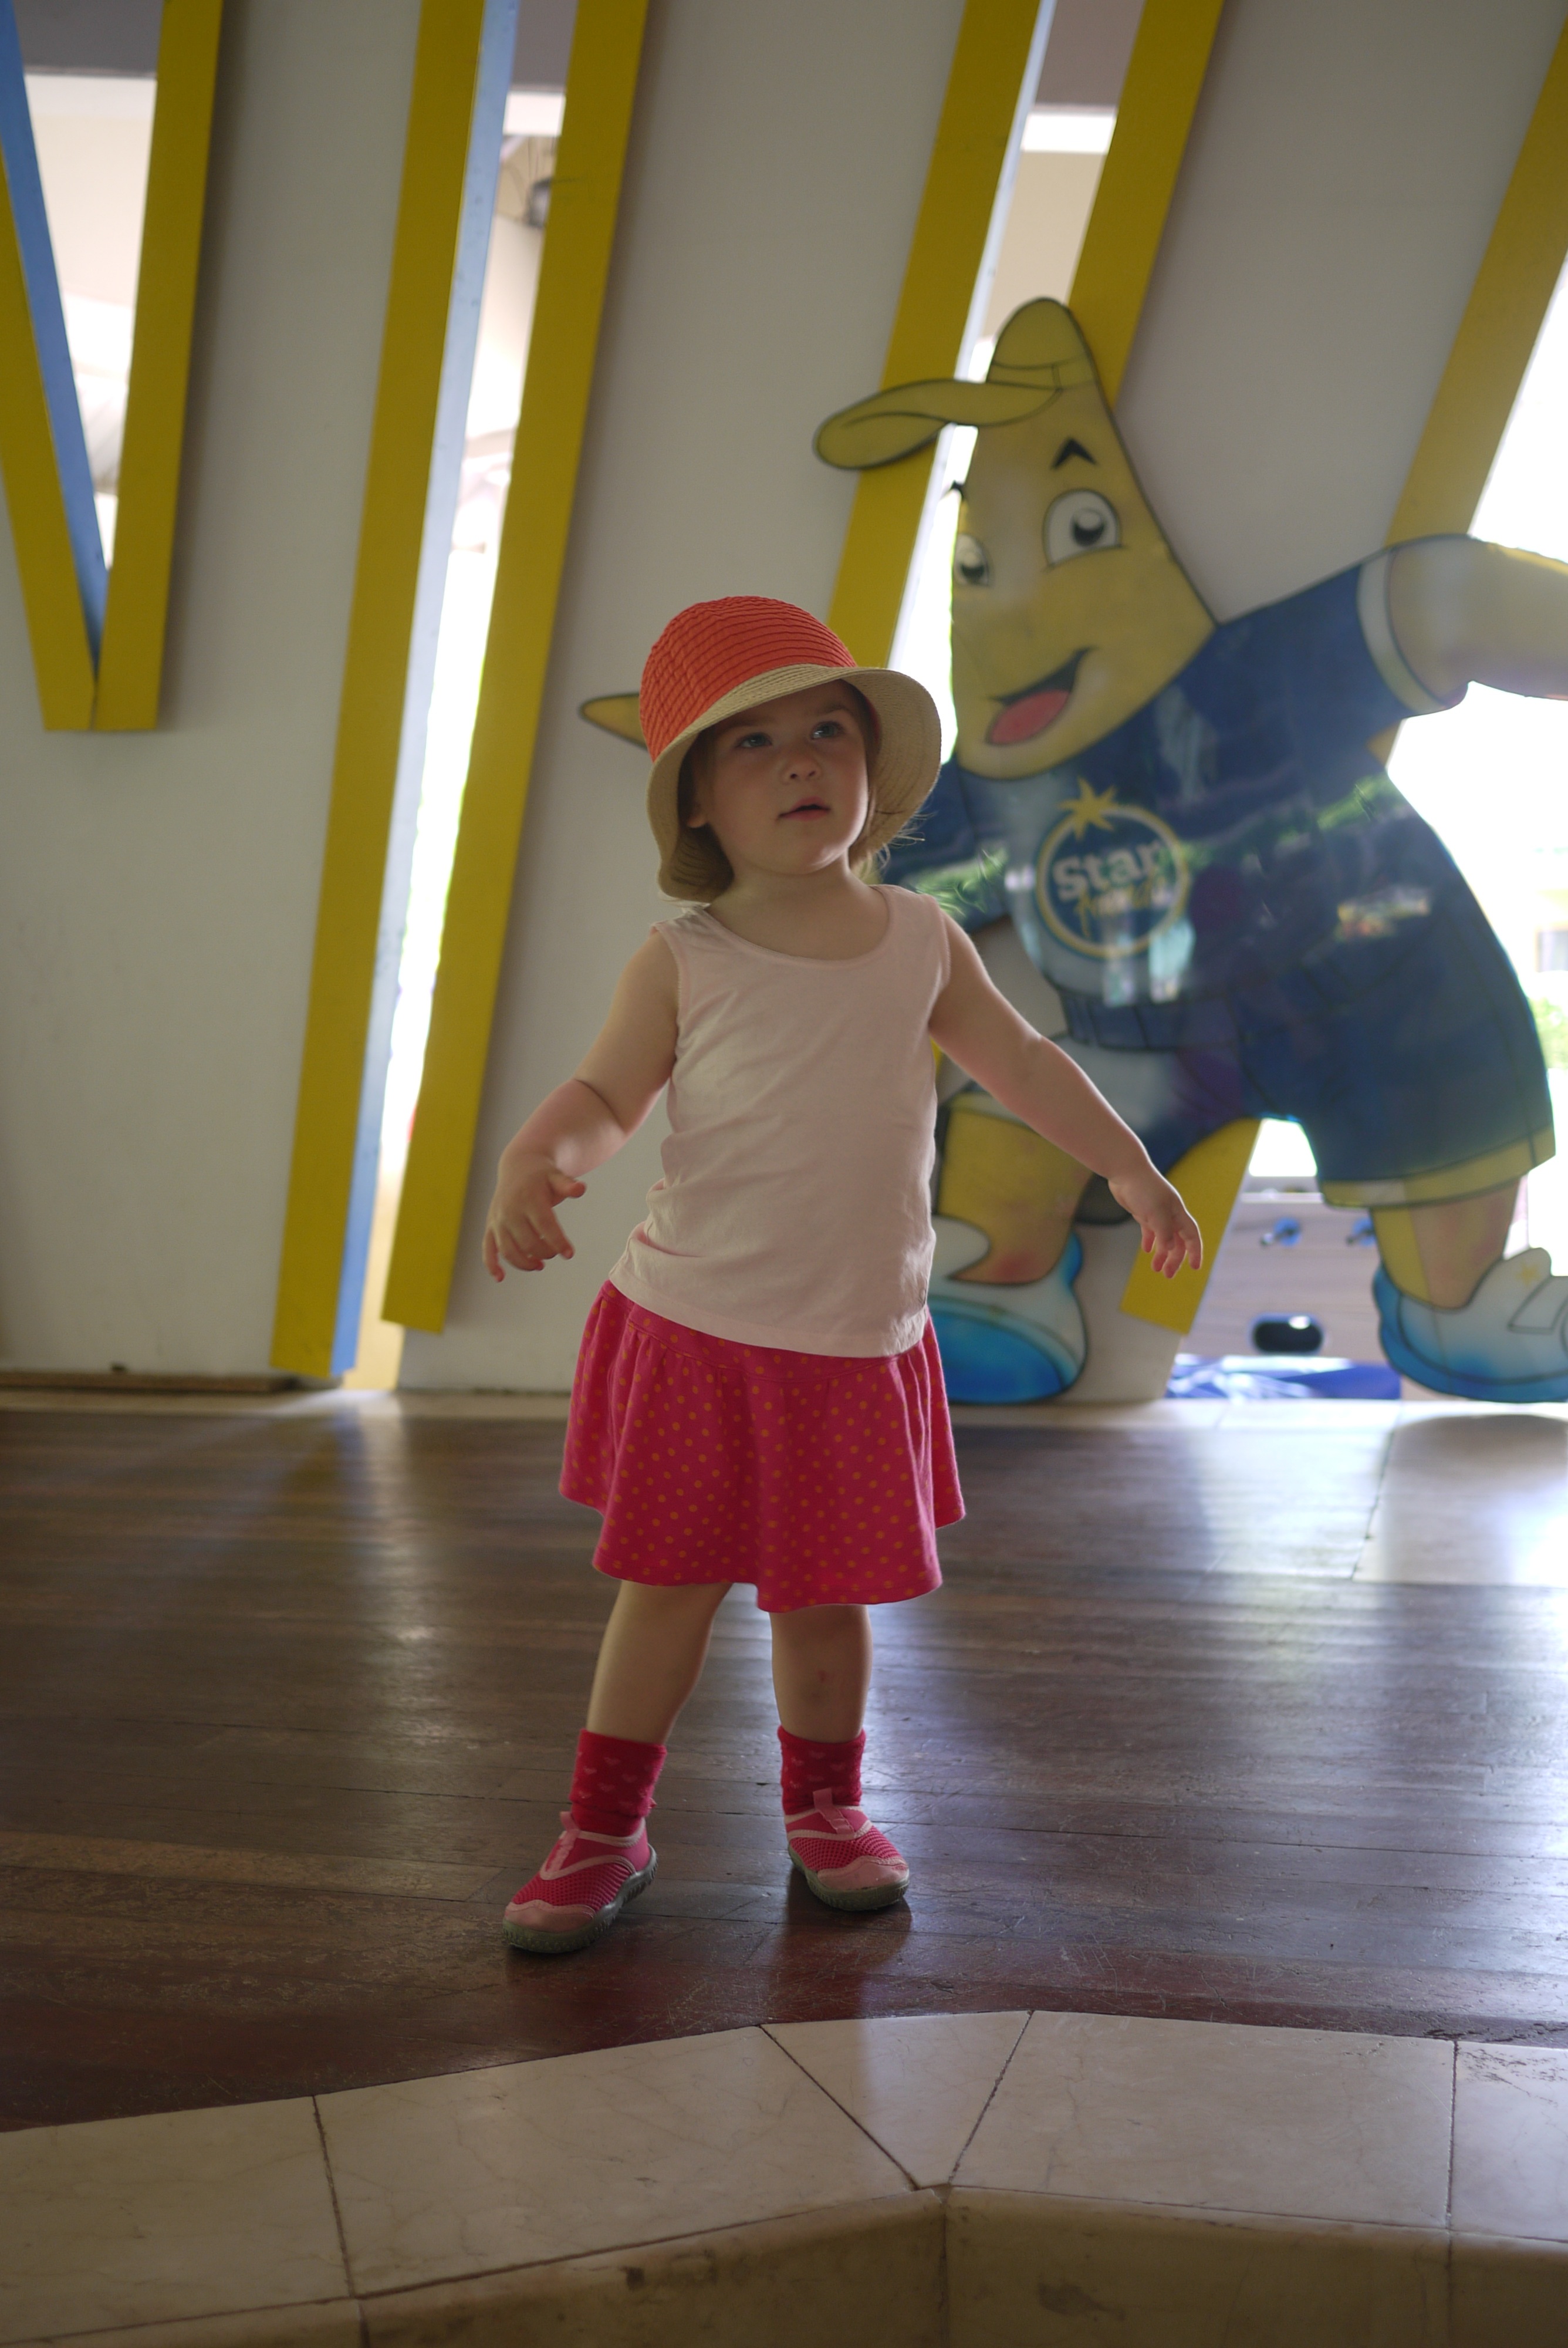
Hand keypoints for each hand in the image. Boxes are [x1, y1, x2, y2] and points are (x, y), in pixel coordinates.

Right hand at [483, 1153, 584, 1279]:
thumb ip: (567, 1185)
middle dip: (545, 1252)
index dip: (558, 1242)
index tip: (569, 1253)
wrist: (518, 1166)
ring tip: (539, 1265)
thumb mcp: (556, 1176)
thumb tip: (580, 1189)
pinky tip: (500, 1278)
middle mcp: (510, 1211)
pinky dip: (492, 1265)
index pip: (544, 1225)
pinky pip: (488, 1249)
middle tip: (555, 1252)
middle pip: (528, 1242)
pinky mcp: (490, 1226)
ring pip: (508, 1250)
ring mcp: (498, 1220)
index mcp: (528, 1198)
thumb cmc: (542, 1175)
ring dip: (524, 1263)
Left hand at [1108, 1163, 1202, 1278]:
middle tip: (1167, 1275)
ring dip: (1161, 1253)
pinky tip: (1147, 1250)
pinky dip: (1150, 1241)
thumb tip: (1169, 1250)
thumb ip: (1164, 1231)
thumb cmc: (1143, 1188)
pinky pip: (1150, 1230)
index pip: (1191, 1236)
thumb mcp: (1155, 1212)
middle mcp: (1170, 1214)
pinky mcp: (1143, 1211)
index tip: (1195, 1267)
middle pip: (1177, 1241)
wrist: (1125, 1170)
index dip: (1195, 1252)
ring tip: (1155, 1269)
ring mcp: (1156, 1213)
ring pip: (1164, 1238)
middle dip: (1175, 1259)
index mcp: (1178, 1213)